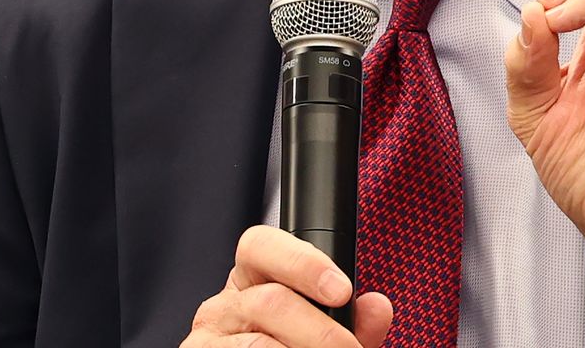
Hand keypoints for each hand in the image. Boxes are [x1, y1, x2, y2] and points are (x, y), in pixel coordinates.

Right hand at [183, 225, 391, 346]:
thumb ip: (352, 320)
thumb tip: (377, 307)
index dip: (303, 263)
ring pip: (260, 344)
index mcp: (253, 279)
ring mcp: (207, 336)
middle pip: (272, 302)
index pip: (261, 245)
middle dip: (322, 332)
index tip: (342, 291)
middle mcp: (223, 304)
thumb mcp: (323, 333)